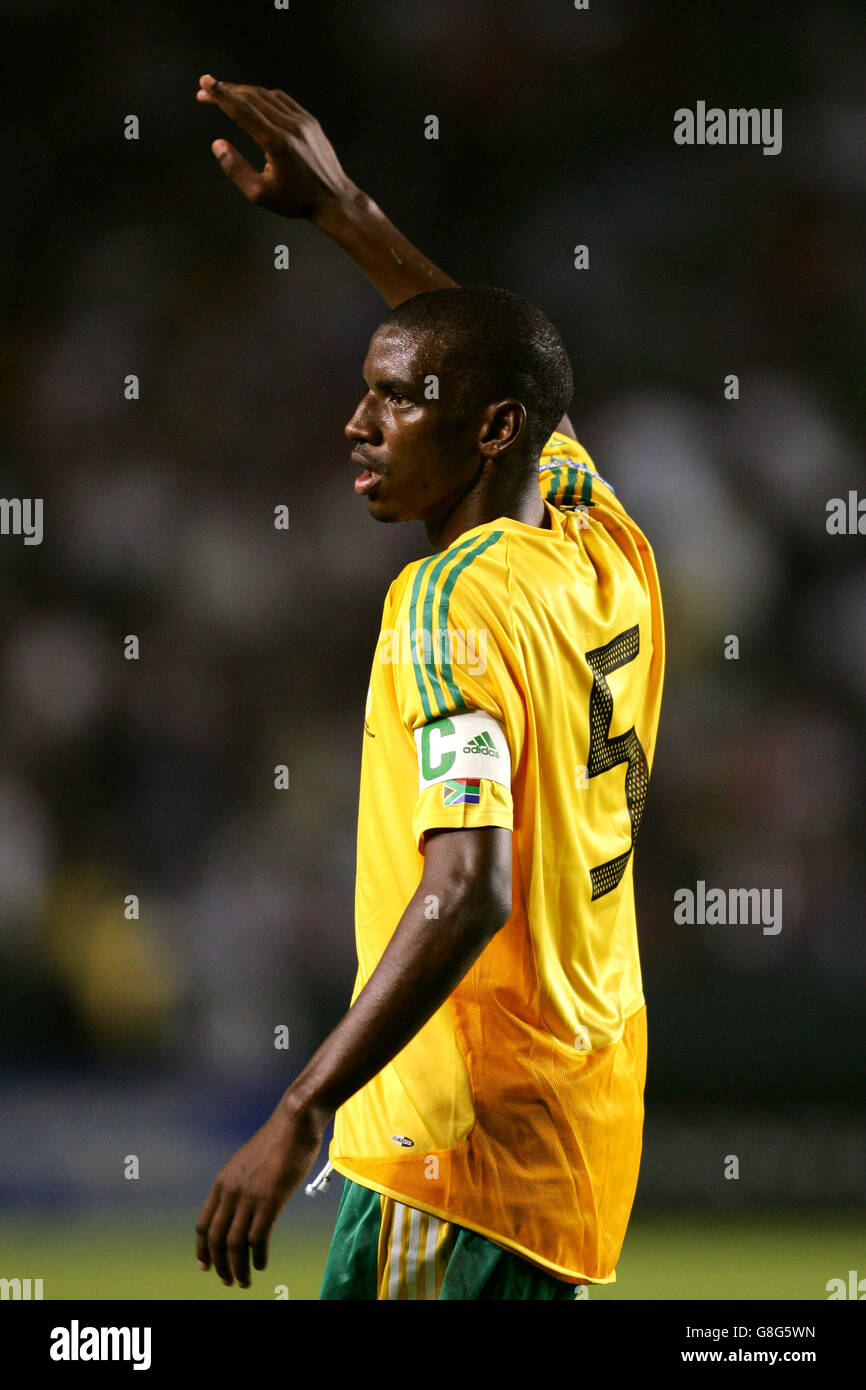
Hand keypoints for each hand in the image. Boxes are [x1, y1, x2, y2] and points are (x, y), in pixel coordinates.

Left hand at [195, 1098, 326, 1288]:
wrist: (294, 1122)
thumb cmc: (277, 1141)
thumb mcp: (247, 1163)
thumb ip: (240, 1184)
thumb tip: (241, 1206)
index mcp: (222, 1183)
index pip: (203, 1224)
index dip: (202, 1249)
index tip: (205, 1266)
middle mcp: (230, 1191)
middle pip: (215, 1239)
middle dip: (220, 1264)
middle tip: (228, 1281)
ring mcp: (249, 1196)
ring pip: (235, 1244)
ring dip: (238, 1268)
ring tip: (244, 1281)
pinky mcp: (270, 1200)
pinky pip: (257, 1238)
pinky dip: (257, 1257)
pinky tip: (261, 1264)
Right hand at [196, 75, 354, 219]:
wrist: (334, 199)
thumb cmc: (296, 201)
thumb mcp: (260, 194)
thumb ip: (236, 169)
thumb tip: (218, 144)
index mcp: (277, 144)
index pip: (243, 110)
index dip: (221, 95)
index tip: (204, 83)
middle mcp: (291, 127)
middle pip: (252, 97)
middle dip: (226, 91)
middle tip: (205, 90)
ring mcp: (303, 121)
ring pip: (267, 95)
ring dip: (243, 91)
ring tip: (225, 94)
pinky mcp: (310, 121)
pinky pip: (282, 99)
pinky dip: (263, 96)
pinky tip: (251, 99)